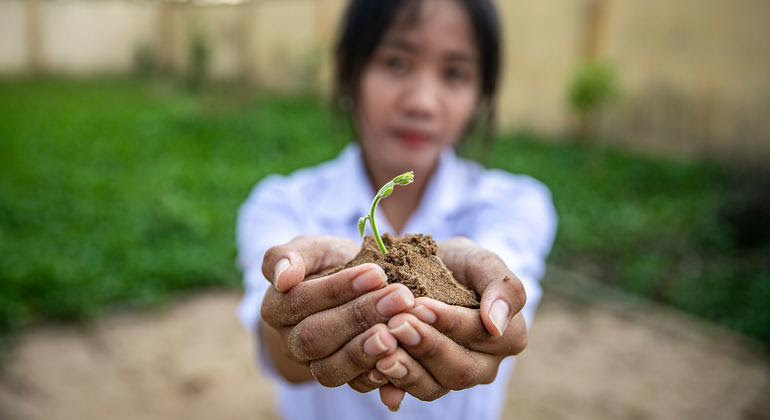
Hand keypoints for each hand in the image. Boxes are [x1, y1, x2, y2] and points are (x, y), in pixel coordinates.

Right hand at [259, 235, 415, 386]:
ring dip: (366, 350)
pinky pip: (355, 386)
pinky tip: (400, 359)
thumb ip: (288, 256)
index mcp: (277, 307)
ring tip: (398, 331)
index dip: (338, 289)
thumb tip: (282, 278)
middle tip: (400, 298)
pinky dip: (378, 377)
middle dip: (360, 316)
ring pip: (330, 369)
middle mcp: (291, 342)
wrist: (357, 287)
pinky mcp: (343, 379)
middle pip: (315, 337)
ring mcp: (315, 365)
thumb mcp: (313, 249)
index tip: (377, 273)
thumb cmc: (331, 262)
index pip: (300, 301)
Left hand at [348, 237, 527, 409]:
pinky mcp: (424, 383)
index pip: (483, 335)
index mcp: (507, 336)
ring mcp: (451, 377)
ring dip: (407, 369)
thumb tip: (496, 324)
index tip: (420, 305)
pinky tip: (374, 368)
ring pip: (435, 387)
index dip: (451, 322)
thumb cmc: (458, 263)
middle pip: (460, 369)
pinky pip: (410, 392)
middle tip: (396, 324)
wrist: (423, 270)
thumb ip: (502, 286)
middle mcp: (484, 364)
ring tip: (383, 348)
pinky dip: (392, 384)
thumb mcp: (481, 261)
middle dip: (426, 346)